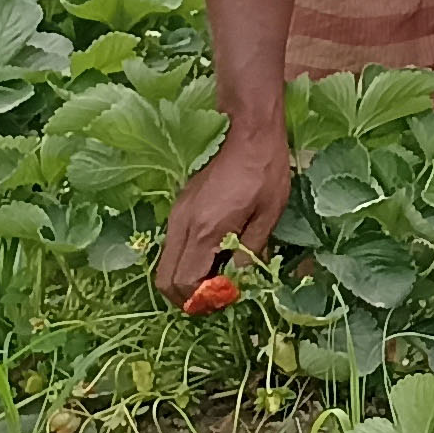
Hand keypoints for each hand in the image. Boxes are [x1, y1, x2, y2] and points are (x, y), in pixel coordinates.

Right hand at [155, 129, 291, 302]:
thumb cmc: (265, 171)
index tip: (227, 298)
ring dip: (185, 279)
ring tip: (218, 276)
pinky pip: (172, 247)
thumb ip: (250, 252)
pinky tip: (214, 254)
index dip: (203, 300)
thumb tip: (238, 282)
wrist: (246, 132)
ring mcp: (176, 216)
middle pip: (165, 281)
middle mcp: (182, 226)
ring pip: (165, 264)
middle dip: (187, 297)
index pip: (185, 283)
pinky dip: (186, 260)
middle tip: (217, 296)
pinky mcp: (178, 209)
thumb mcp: (268, 215)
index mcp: (205, 230)